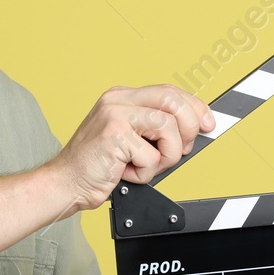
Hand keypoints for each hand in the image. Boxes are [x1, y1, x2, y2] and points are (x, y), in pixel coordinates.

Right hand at [48, 85, 215, 214]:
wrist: (65, 183)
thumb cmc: (97, 166)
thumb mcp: (130, 140)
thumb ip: (155, 129)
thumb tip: (194, 129)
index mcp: (122, 97)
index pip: (169, 91)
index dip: (194, 106)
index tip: (208, 122)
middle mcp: (118, 100)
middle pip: (172, 100)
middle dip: (188, 127)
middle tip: (181, 149)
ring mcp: (115, 115)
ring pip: (167, 128)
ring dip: (165, 156)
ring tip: (145, 166)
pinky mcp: (114, 135)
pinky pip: (151, 156)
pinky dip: (145, 173)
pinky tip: (126, 172)